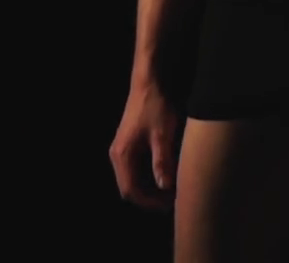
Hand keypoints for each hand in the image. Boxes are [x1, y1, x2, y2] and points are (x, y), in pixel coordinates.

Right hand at [109, 81, 181, 209]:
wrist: (149, 83)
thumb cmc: (155, 107)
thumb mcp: (163, 135)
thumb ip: (162, 161)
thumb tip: (165, 187)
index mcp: (122, 155)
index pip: (130, 190)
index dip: (149, 202)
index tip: (168, 205)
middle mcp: (117, 155)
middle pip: (129, 187)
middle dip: (150, 197)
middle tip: (171, 200)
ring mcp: (122, 150)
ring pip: (133, 179)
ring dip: (150, 188)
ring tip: (171, 191)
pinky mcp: (129, 145)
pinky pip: (136, 169)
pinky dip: (149, 177)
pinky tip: (165, 175)